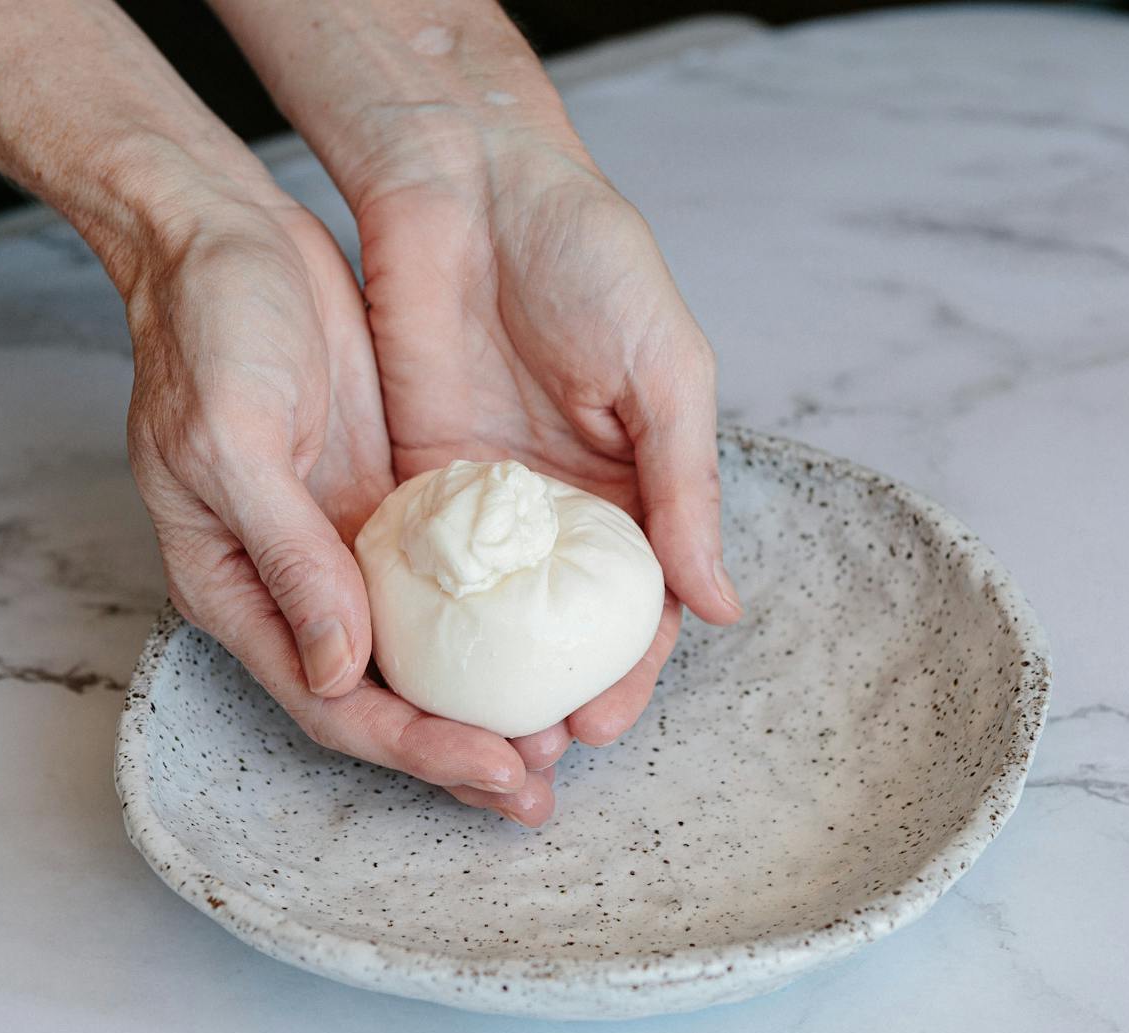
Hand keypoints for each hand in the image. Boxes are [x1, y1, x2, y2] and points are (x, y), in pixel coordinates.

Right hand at [123, 199, 540, 816]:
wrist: (227, 241)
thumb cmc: (207, 333)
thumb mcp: (235, 442)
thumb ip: (289, 559)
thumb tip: (340, 669)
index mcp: (241, 592)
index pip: (336, 703)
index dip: (418, 748)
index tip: (497, 769)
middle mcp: (298, 589)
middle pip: (386, 701)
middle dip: (461, 755)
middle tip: (541, 791)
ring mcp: (347, 552)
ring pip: (424, 657)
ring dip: (484, 706)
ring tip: (561, 742)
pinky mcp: (387, 508)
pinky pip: (446, 589)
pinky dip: (492, 628)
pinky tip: (547, 648)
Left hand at [357, 137, 743, 821]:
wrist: (470, 181)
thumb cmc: (589, 257)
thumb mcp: (664, 373)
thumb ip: (685, 488)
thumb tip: (718, 605)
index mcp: (635, 487)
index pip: (638, 606)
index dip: (627, 671)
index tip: (602, 723)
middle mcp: (560, 508)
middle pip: (556, 630)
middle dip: (549, 697)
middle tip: (531, 756)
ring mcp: (485, 502)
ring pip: (487, 618)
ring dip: (482, 682)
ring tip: (471, 740)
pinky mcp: (414, 480)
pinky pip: (419, 567)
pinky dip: (419, 623)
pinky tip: (409, 673)